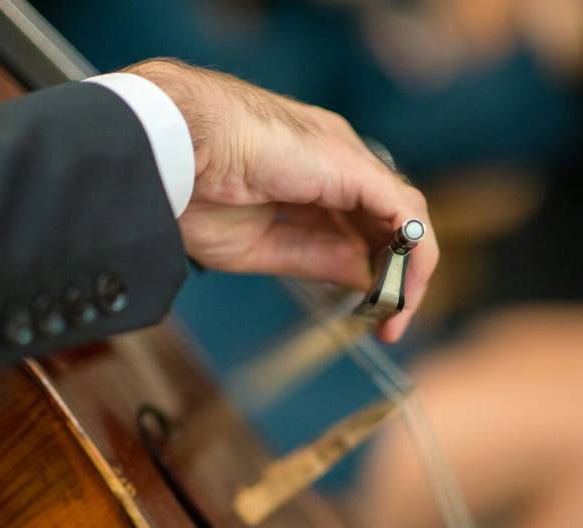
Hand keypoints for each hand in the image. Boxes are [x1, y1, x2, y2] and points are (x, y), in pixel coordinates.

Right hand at [127, 59, 436, 341]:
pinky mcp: (352, 165)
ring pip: (403, 217)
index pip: (358, 228)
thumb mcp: (264, 246)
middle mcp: (334, 166)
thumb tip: (362, 281)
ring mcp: (345, 161)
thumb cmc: (193, 191)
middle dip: (394, 277)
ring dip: (407, 270)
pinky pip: (404, 211)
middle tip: (390, 324)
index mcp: (306, 180)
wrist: (169, 148)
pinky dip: (413, 251)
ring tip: (395, 314)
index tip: (372, 317)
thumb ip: (315, 260)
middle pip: (386, 224)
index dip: (371, 272)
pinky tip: (402, 287)